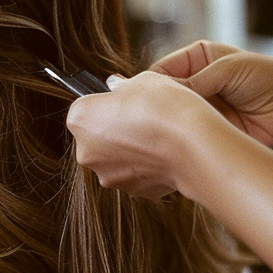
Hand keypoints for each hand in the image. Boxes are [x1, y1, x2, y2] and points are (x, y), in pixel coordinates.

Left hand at [66, 71, 214, 198]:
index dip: (107, 103)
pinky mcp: (133, 192)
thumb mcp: (140, 80)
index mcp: (80, 120)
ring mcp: (109, 176)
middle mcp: (86, 153)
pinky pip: (136, 174)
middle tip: (143, 118)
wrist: (193, 144)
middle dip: (116, 129)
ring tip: (157, 136)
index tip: (125, 101)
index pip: (85, 108)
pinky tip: (165, 153)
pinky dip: (147, 165)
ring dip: (131, 149)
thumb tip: (121, 92)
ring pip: (116, 159)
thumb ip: (123, 88)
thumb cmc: (164, 108)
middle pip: (97, 137)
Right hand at [152, 41, 272, 147]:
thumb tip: (165, 95)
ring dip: (172, 123)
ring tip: (164, 131)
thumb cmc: (266, 78)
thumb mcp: (227, 69)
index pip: (162, 70)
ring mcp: (202, 107)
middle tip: (149, 118)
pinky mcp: (210, 128)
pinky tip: (178, 142)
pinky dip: (184, 138)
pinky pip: (190, 134)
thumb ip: (196, 80)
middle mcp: (196, 82)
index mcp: (196, 59)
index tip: (143, 99)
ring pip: (175, 116)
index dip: (151, 85)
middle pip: (165, 95)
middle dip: (158, 106)